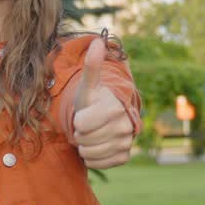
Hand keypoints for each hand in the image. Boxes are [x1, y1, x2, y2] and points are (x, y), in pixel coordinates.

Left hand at [71, 38, 134, 168]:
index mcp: (115, 107)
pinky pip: (98, 163)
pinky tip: (97, 146)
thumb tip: (99, 41)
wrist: (106, 118)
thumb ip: (92, 66)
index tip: (85, 114)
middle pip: (85, 140)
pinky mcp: (124, 156)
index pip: (83, 124)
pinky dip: (92, 158)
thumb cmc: (93, 100)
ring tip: (92, 135)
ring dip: (85, 146)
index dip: (78, 121)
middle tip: (88, 125)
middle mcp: (125, 125)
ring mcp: (126, 142)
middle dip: (81, 134)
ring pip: (90, 153)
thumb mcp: (88, 85)